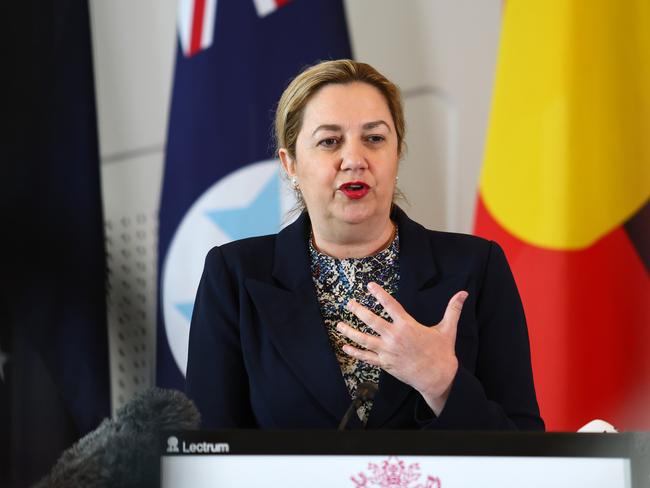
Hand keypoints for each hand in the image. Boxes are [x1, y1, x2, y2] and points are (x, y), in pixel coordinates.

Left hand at [336, 282, 467, 415]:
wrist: (438, 378)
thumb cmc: (442, 352)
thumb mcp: (447, 329)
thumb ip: (453, 310)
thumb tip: (464, 293)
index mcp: (408, 326)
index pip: (390, 305)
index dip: (379, 293)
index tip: (369, 285)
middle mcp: (395, 337)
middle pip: (371, 321)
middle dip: (358, 310)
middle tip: (348, 303)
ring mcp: (388, 351)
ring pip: (364, 340)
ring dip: (350, 331)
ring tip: (338, 324)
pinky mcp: (385, 364)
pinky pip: (367, 357)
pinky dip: (355, 352)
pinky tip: (345, 347)